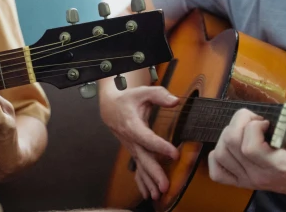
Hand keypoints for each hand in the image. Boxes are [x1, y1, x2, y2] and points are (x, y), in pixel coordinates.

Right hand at [100, 85, 180, 199]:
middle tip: (165, 185)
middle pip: (143, 158)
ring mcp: (131, 148)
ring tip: (159, 194)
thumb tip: (175, 101)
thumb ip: (159, 95)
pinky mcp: (134, 152)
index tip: (174, 154)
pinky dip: (143, 182)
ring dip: (149, 182)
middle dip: (154, 172)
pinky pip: (138, 169)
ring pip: (140, 167)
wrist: (109, 108)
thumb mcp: (142, 92)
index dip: (160, 146)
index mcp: (132, 124)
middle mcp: (131, 139)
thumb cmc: (127, 100)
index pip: (147, 138)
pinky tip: (149, 194)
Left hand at [209, 109, 285, 193]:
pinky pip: (216, 171)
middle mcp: (260, 176)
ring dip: (228, 134)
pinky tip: (230, 148)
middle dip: (239, 121)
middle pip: (231, 143)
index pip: (251, 147)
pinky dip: (217, 156)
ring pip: (221, 152)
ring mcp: (248, 181)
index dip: (254, 126)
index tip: (265, 121)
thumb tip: (283, 111)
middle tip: (254, 120)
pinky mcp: (240, 183)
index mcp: (279, 167)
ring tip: (243, 130)